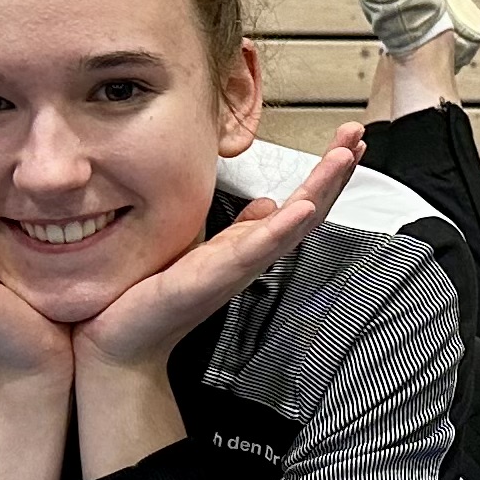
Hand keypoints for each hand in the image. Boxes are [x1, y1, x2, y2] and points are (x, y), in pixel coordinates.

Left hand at [74, 123, 364, 378]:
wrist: (122, 345)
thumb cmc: (153, 301)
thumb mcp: (201, 250)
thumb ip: (239, 230)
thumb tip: (266, 205)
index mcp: (250, 246)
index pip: (302, 203)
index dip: (328, 173)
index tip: (349, 141)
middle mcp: (252, 257)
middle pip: (309, 209)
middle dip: (336, 171)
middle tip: (357, 134)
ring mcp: (237, 268)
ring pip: (292, 225)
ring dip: (322, 189)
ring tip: (344, 157)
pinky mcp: (213, 278)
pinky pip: (254, 251)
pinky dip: (281, 229)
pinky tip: (300, 207)